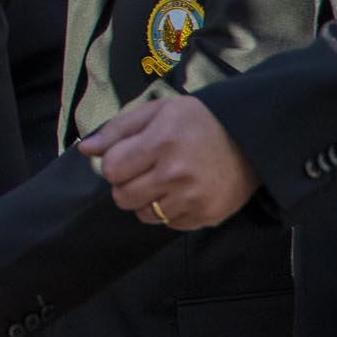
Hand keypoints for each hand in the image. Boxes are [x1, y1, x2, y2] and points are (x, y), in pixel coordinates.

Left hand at [79, 96, 259, 229]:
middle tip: (142, 171)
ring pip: (144, 214)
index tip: (127, 156)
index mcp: (161, 144)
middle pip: (123, 197)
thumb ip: (116, 131)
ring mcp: (194, 198)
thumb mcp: (156, 112)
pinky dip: (169, 211)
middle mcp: (177, 175)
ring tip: (163, 181)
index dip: (114, 164)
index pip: (112, 170)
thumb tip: (85, 150)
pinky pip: (170, 224)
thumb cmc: (197, 120)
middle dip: (125, 185)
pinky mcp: (208, 215)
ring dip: (146, 200)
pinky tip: (181, 192)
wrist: (251, 138)